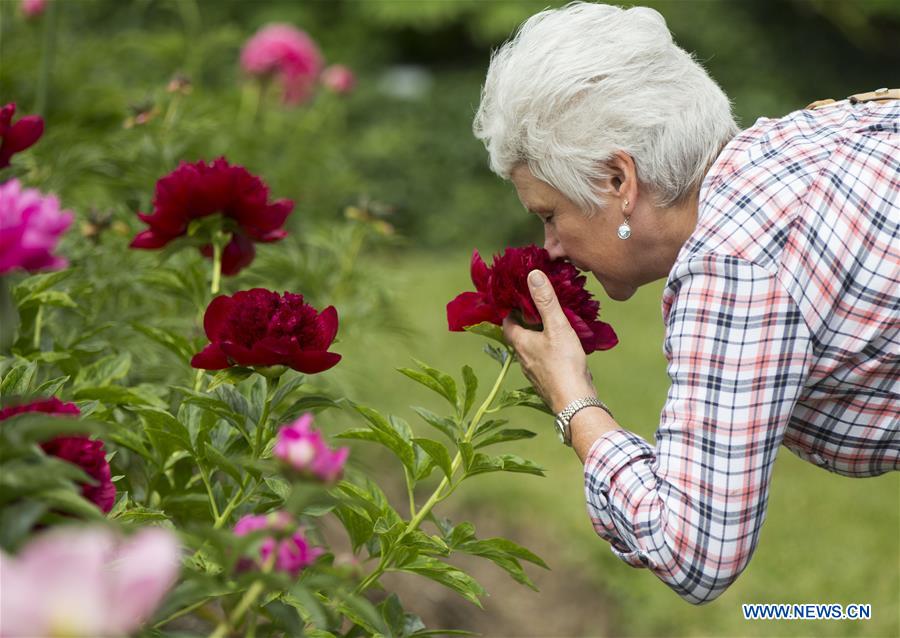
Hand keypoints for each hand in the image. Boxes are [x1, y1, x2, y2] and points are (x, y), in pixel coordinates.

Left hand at [502, 270, 596, 412]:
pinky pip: (543, 361)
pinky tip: (562, 349)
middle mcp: (523, 358)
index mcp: (521, 343)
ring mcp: (534, 372)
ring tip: (552, 324)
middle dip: (526, 321)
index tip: (519, 297)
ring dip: (538, 337)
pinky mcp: (547, 381)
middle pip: (519, 335)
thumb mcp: (557, 326)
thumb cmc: (564, 364)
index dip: (510, 309)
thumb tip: (532, 275)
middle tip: (538, 308)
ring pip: (531, 349)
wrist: (575, 402)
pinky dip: (548, 351)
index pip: (507, 322)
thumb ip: (546, 301)